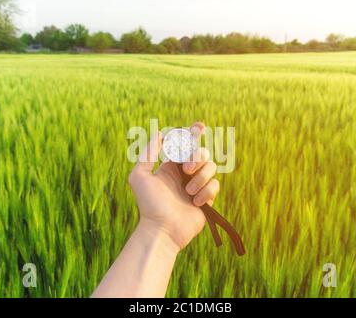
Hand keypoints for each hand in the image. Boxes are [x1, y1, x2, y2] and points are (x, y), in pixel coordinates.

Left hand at [128, 122, 219, 251]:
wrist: (161, 229)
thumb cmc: (148, 204)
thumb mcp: (140, 176)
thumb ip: (148, 154)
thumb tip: (160, 134)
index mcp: (171, 166)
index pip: (185, 144)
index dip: (193, 132)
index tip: (199, 126)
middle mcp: (185, 173)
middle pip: (201, 152)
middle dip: (197, 157)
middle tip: (187, 170)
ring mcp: (197, 185)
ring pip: (211, 167)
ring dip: (201, 177)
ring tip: (188, 192)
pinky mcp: (207, 198)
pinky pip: (215, 185)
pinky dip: (207, 191)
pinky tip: (195, 202)